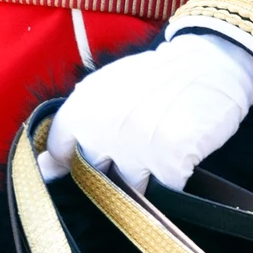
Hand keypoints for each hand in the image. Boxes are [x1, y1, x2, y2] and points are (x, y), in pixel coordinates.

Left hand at [37, 32, 252, 192]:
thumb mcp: (108, 90)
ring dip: (145, 178)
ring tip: (158, 147)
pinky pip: (164, 191)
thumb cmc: (156, 80)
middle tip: (133, 149)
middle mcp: (104, 127)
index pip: (58, 153)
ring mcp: (136, 146)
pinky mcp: (169, 159)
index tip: (86, 163)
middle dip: (108, 176)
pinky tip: (180, 153)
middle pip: (92, 179)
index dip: (70, 164)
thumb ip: (74, 129)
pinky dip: (173, 180)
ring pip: (128, 190)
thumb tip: (42, 169)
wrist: (210, 61)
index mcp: (83, 107)